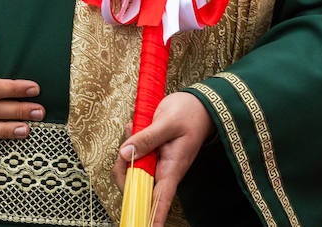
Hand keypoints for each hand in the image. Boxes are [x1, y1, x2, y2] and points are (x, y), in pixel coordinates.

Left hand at [111, 91, 213, 224]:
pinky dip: (130, 142)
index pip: (161, 199)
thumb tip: (125, 153)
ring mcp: (157, 163)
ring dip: (126, 152)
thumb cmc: (189, 114)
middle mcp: (164, 170)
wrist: (199, 105)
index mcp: (172, 168)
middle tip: (124, 147)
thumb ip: (146, 138)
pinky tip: (133, 127)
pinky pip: (134, 154)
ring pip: (133, 169)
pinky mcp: (152, 154)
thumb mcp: (167, 122)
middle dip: (123, 170)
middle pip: (137, 185)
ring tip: (133, 128)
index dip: (153, 216)